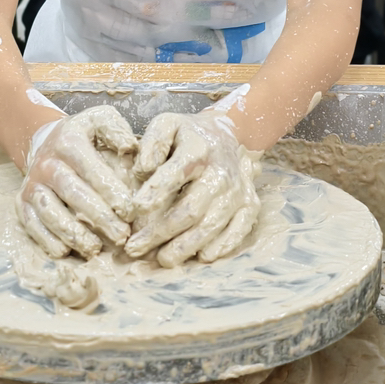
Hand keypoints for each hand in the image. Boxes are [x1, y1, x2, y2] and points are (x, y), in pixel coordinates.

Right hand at [16, 106, 137, 259]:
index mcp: (69, 141)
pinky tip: (65, 252)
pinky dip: (46, 240)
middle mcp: (47, 163)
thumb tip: (131, 148)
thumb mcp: (101, 120)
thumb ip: (117, 132)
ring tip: (95, 249)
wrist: (46, 139)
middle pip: (73, 193)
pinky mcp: (22, 201)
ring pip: (50, 212)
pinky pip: (31, 224)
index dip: (111, 192)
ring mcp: (32, 184)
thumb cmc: (84, 135)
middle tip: (121, 236)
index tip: (130, 212)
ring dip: (73, 233)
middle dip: (99, 217)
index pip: (92, 170)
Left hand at [124, 110, 260, 267]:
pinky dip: (220, 246)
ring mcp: (237, 191)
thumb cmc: (188, 135)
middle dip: (160, 232)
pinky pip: (238, 231)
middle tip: (135, 248)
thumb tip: (143, 170)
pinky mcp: (249, 205)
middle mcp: (221, 172)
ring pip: (211, 226)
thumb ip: (152, 143)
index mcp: (198, 149)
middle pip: (190, 209)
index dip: (155, 192)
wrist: (227, 134)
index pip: (175, 173)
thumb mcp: (167, 124)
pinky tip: (201, 256)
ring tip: (161, 259)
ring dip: (185, 246)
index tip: (135, 208)